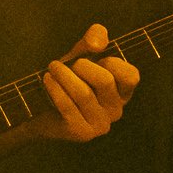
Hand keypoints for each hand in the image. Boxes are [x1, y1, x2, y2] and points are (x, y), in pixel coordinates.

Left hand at [29, 24, 138, 142]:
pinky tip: (47, 79)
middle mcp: (116, 111)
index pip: (131, 76)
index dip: (112, 62)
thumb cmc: (68, 78)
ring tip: (52, 67)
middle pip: (105, 81)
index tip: (93, 57)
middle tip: (64, 63)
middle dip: (81, 66)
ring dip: (63, 75)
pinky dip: (55, 89)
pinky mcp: (82, 133)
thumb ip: (94, 38)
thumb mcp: (82, 53)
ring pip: (84, 94)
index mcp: (123, 92)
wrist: (41, 107)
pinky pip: (68, 106)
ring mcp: (101, 125)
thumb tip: (97, 44)